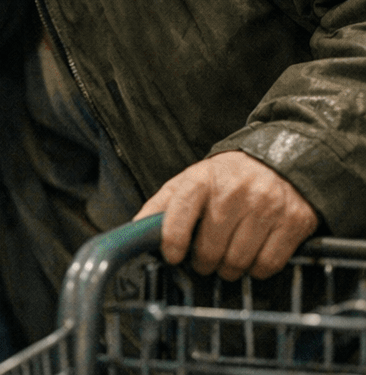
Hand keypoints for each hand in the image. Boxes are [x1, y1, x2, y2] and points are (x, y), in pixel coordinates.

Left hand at [134, 150, 318, 280]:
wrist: (279, 160)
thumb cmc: (226, 177)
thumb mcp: (190, 181)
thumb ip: (162, 205)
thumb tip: (135, 229)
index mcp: (202, 179)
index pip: (179, 213)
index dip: (172, 241)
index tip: (172, 256)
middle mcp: (234, 192)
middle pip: (210, 248)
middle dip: (203, 262)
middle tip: (204, 260)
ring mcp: (266, 207)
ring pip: (238, 261)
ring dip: (229, 270)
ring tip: (226, 261)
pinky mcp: (293, 222)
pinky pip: (268, 264)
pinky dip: (256, 270)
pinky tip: (251, 259)